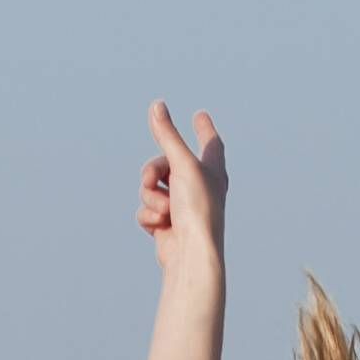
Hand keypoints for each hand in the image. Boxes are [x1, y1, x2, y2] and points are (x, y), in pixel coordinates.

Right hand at [136, 102, 228, 270]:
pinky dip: (150, 216)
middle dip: (152, 172)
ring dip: (151, 198)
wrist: (191, 254)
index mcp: (213, 170)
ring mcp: (182, 207)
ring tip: (165, 211)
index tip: (201, 116)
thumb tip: (157, 105)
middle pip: (165, 164)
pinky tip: (161, 227)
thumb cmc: (197, 208)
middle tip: (151, 180)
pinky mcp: (167, 225)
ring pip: (151, 188)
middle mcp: (200, 187)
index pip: (210, 142)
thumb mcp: (182, 164)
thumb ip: (168, 135)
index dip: (204, 128)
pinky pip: (146, 210)